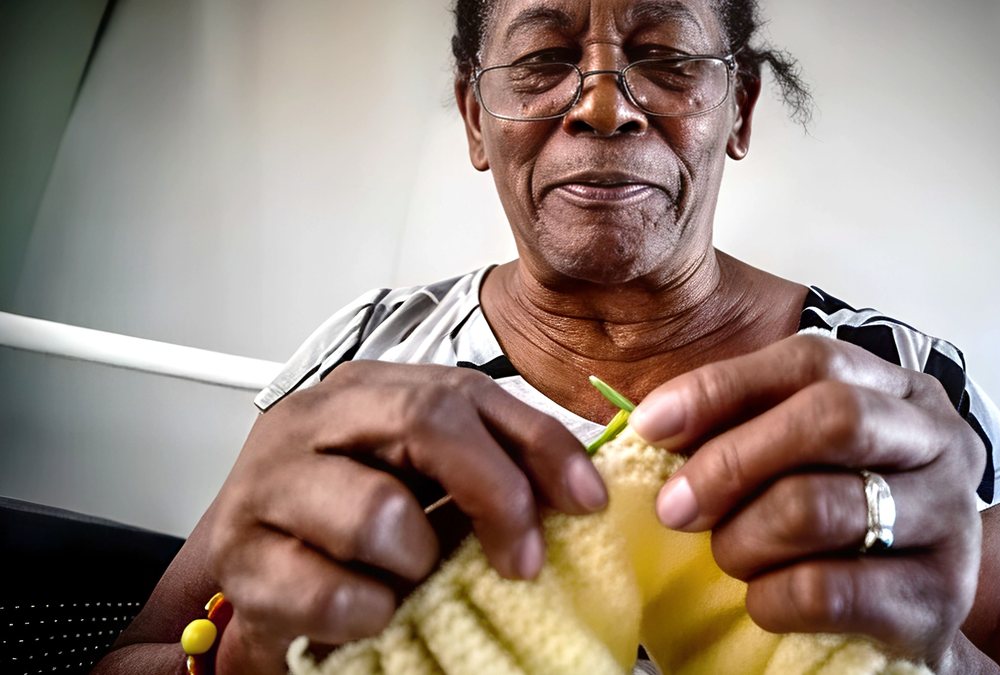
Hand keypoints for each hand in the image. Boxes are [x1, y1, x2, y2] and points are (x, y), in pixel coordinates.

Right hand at [204, 362, 607, 672]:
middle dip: (495, 494)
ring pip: (378, 513)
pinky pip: (336, 593)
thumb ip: (482, 470)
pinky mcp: (239, 557)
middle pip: (426, 420)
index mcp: (365, 391)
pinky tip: (366, 611)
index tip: (587, 500)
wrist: (251, 573)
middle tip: (522, 560)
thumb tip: (574, 490)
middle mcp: (313, 418)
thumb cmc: (343, 526)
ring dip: (416, 562)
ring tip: (407, 580)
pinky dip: (369, 614)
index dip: (540, 445)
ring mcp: (268, 482)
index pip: (468, 392)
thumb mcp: (419, 482)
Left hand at [628, 333, 985, 667]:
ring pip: (819, 507)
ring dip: (745, 538)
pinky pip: (827, 590)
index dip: (722, 387)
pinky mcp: (939, 599)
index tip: (651, 425)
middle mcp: (939, 442)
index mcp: (901, 390)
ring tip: (729, 556)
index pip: (811, 359)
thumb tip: (652, 423)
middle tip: (675, 506)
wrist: (912, 614)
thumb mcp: (800, 456)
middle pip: (831, 418)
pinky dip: (771, 598)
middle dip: (731, 461)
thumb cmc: (838, 522)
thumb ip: (744, 426)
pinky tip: (761, 601)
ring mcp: (951, 519)